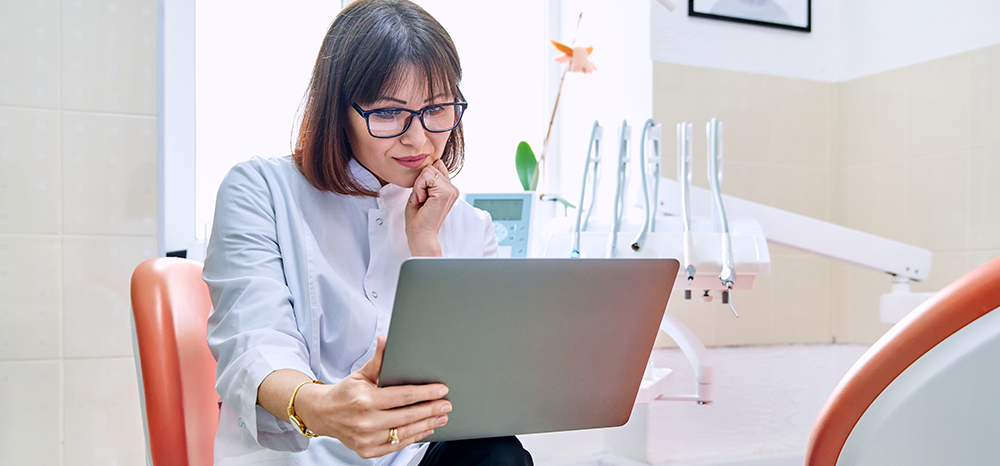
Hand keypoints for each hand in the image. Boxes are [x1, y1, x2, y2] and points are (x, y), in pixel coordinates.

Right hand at [295, 336, 450, 457]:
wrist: (322, 414)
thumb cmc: (344, 392)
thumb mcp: (361, 374)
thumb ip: (378, 359)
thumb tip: (386, 339)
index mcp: (366, 400)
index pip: (403, 396)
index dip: (425, 393)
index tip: (441, 390)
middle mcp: (366, 422)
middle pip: (408, 416)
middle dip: (431, 410)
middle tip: (447, 405)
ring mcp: (366, 439)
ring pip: (404, 433)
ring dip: (426, 425)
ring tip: (441, 417)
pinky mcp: (367, 451)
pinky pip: (396, 445)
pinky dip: (413, 437)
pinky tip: (425, 429)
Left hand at [405, 160, 458, 255]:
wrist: (421, 235)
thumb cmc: (418, 218)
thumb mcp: (422, 192)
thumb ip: (428, 179)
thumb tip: (434, 161)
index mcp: (449, 189)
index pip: (436, 167)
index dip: (424, 179)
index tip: (421, 196)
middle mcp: (453, 189)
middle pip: (432, 167)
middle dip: (420, 182)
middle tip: (420, 199)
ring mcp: (451, 190)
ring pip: (428, 171)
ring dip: (419, 185)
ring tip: (421, 201)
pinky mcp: (446, 192)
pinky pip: (426, 176)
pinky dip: (419, 187)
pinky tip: (422, 200)